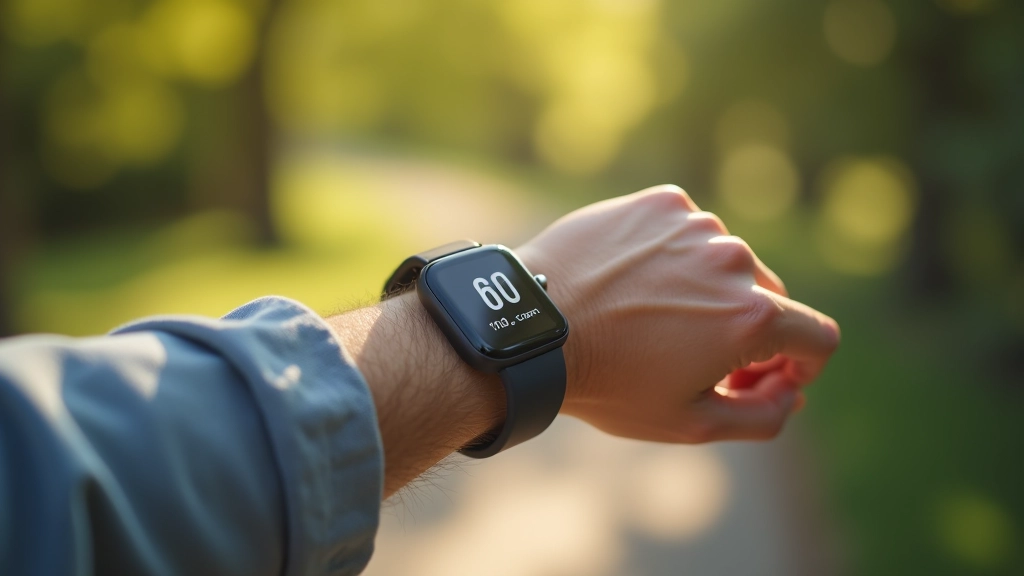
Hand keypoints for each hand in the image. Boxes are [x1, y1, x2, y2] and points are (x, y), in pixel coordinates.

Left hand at [517, 185, 839, 442]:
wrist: (532, 325)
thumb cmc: (608, 382)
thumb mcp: (689, 423)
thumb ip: (762, 416)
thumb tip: (791, 394)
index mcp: (752, 317)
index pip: (817, 340)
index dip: (800, 368)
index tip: (763, 378)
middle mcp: (734, 260)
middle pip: (770, 300)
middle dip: (747, 333)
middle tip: (696, 358)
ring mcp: (696, 225)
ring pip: (725, 263)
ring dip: (706, 291)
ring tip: (652, 318)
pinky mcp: (661, 203)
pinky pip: (687, 232)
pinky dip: (673, 256)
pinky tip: (634, 282)